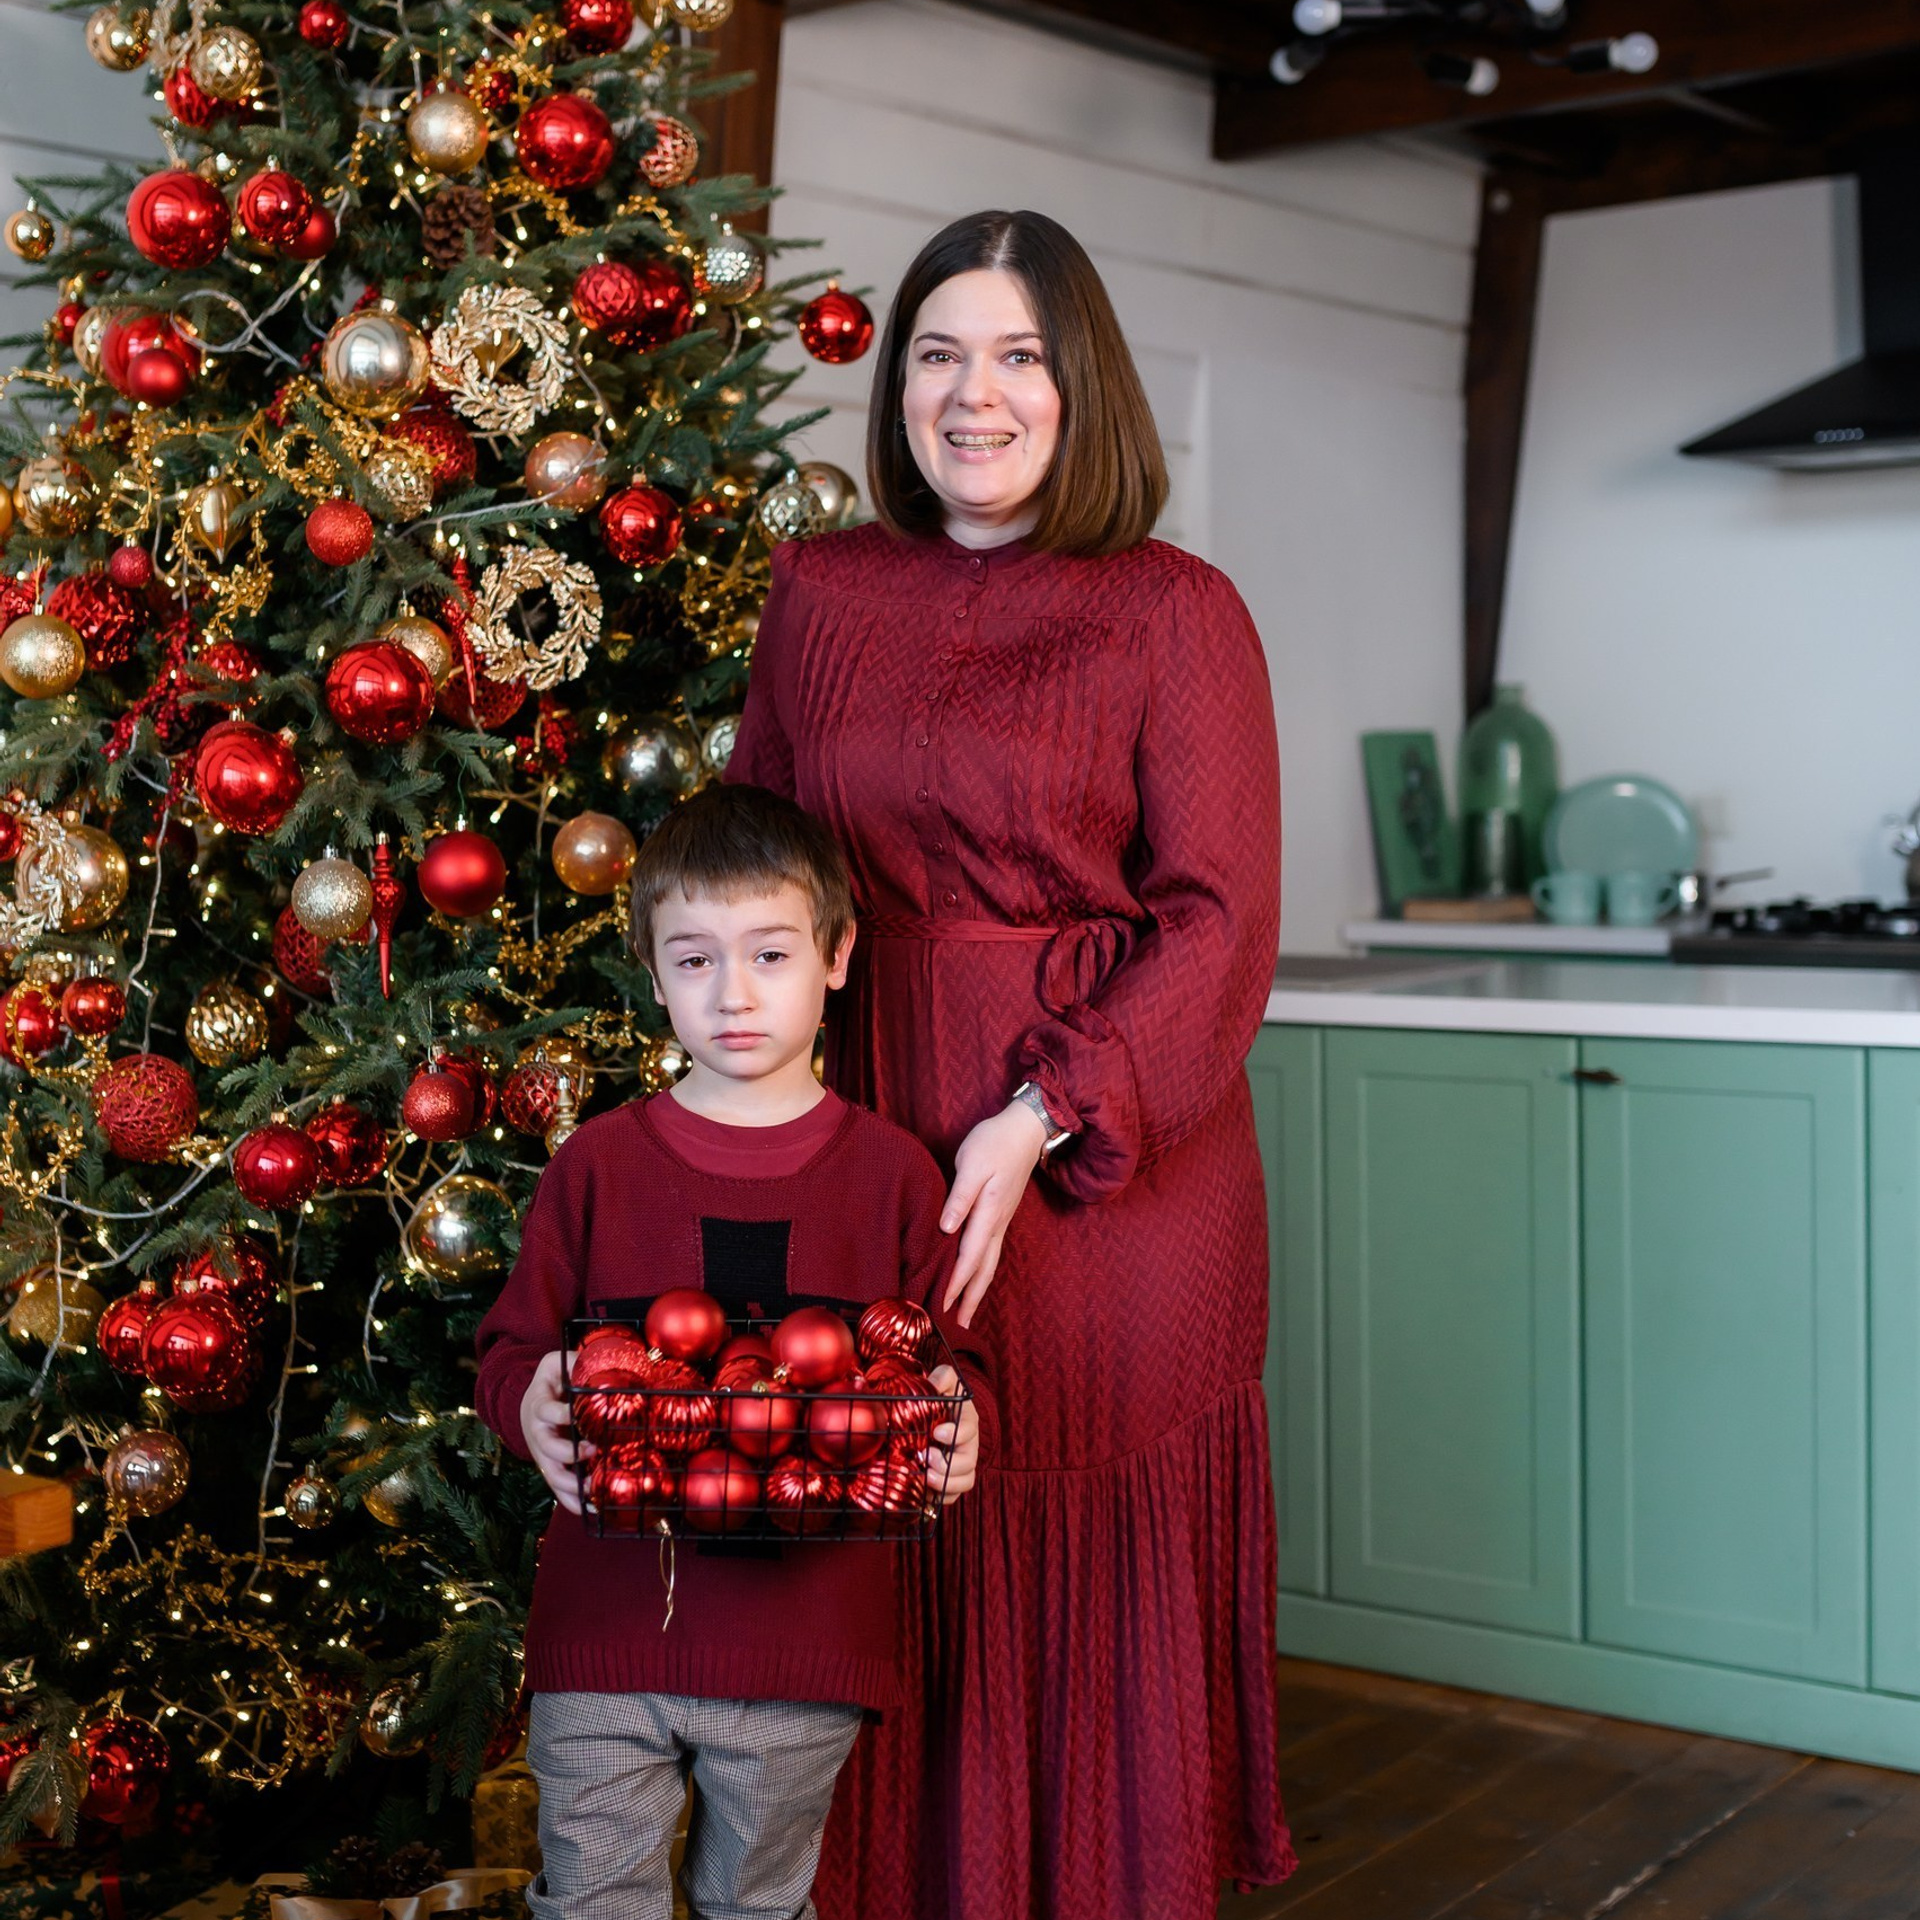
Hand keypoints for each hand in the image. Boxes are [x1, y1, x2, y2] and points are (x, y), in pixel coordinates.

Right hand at [519, 1350, 583, 1515]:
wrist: (532, 1400)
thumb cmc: (551, 1381)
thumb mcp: (557, 1364)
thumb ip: (574, 1361)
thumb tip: (596, 1361)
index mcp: (539, 1405)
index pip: (545, 1410)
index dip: (559, 1414)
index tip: (575, 1414)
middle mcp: (537, 1432)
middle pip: (545, 1447)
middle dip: (566, 1453)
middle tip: (590, 1451)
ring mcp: (542, 1453)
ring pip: (550, 1473)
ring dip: (570, 1484)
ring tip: (591, 1490)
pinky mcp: (551, 1466)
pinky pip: (558, 1488)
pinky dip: (571, 1501)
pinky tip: (590, 1510)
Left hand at [924, 1364, 979, 1502]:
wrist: (941, 1416)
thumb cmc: (942, 1398)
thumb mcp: (944, 1381)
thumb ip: (942, 1376)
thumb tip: (933, 1384)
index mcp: (967, 1421)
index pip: (969, 1429)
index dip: (956, 1434)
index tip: (936, 1433)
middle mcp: (969, 1446)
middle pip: (968, 1462)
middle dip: (947, 1464)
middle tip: (925, 1456)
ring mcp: (963, 1465)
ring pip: (965, 1482)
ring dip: (945, 1483)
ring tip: (925, 1476)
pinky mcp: (953, 1481)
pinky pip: (953, 1496)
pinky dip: (941, 1497)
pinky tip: (924, 1492)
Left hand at [939, 1100, 1046, 1327]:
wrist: (1024, 1130)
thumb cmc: (994, 1142)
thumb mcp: (971, 1163)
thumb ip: (959, 1197)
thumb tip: (946, 1228)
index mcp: (989, 1212)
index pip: (969, 1256)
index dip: (955, 1282)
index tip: (943, 1305)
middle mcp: (998, 1223)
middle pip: (984, 1270)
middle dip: (970, 1298)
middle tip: (957, 1325)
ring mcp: (1001, 1221)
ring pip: (990, 1263)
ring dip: (977, 1289)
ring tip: (966, 1311)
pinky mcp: (1000, 1215)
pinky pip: (991, 1252)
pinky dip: (981, 1271)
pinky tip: (974, 1276)